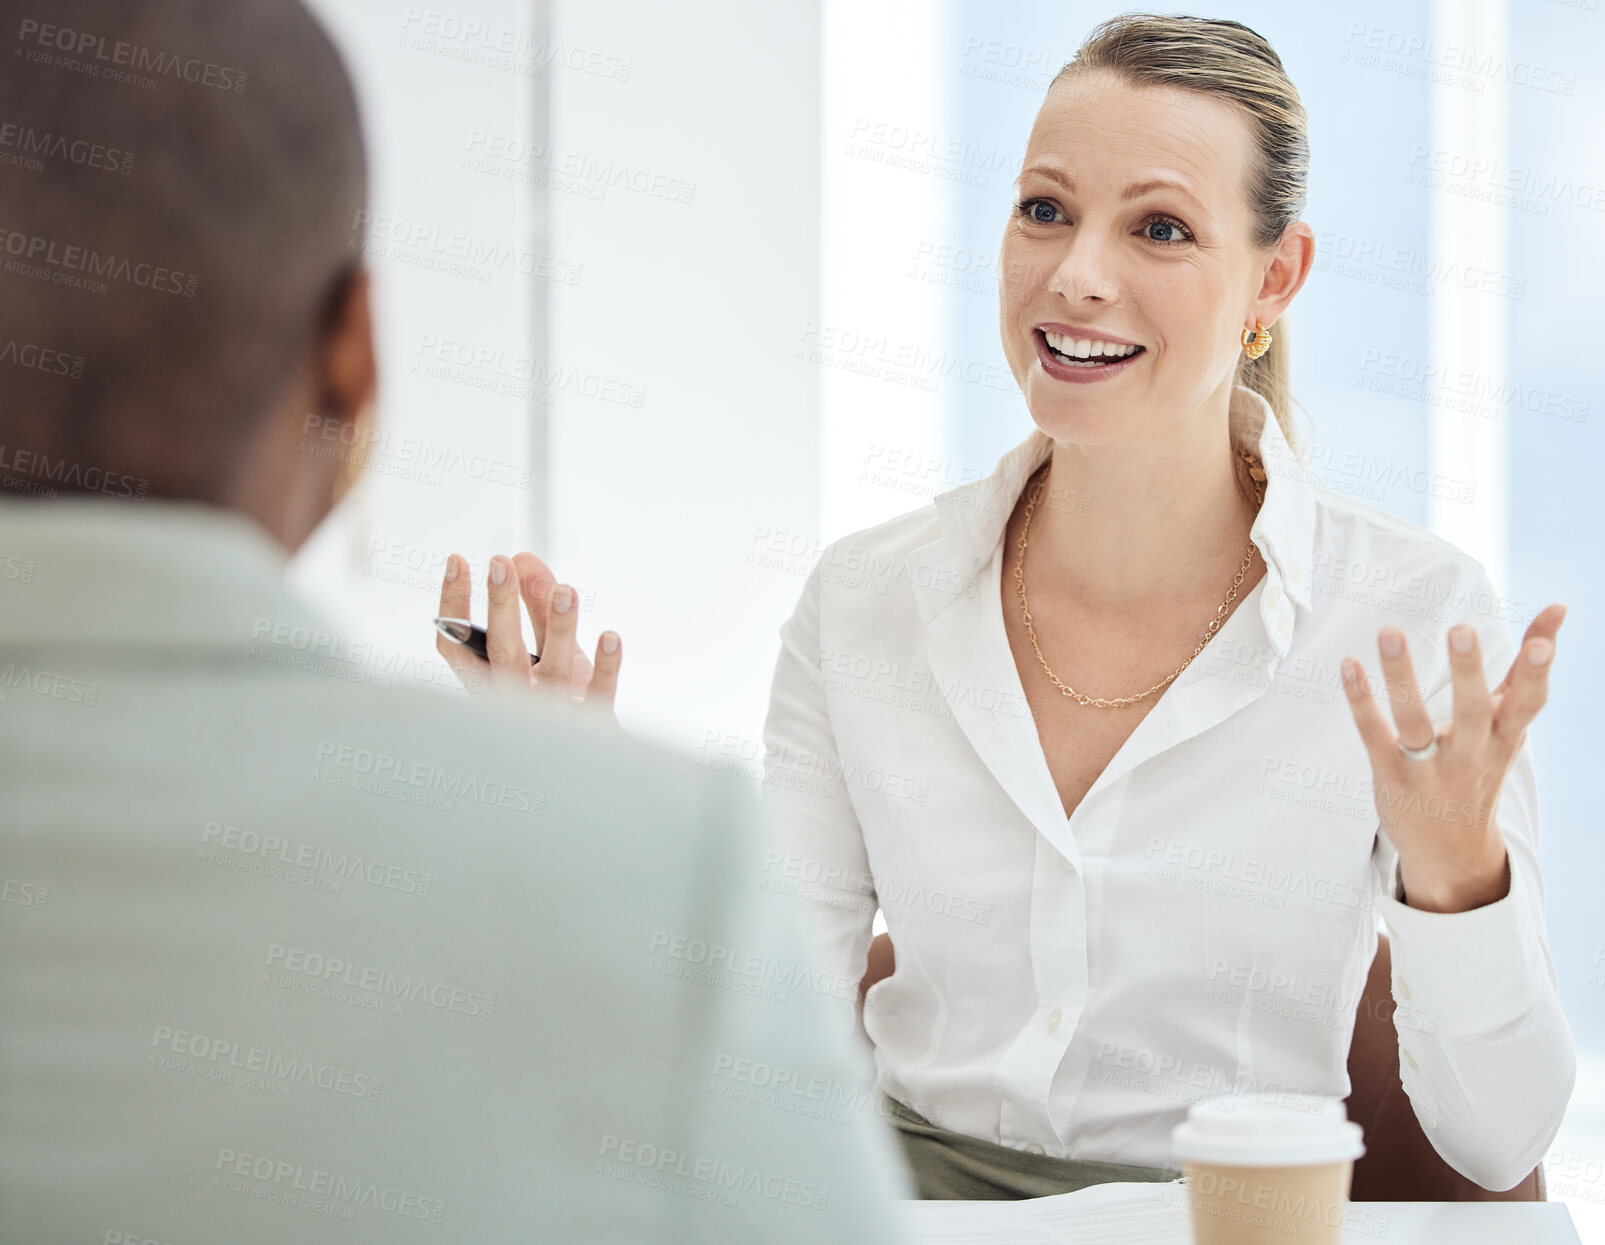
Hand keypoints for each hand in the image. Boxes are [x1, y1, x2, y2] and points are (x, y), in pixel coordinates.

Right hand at [434, 551, 621, 715]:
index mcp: (491, 683)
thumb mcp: (545, 648)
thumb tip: (522, 557)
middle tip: (499, 562)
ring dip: (559, 629)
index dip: (453, 606)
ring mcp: (551, 716)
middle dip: (501, 608)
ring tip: (566, 589)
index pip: (459, 647)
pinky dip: (605, 667)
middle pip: (503, 654)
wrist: (589, 762)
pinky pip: (597, 695)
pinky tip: (610, 637)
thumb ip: (535, 606)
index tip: (455, 560)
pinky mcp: (591, 725)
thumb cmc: (560, 697)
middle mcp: (513, 701)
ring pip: (552, 672)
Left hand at [1339, 604, 1565, 913]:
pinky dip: (1361, 700)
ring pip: (1414, 721)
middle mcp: (1471, 754)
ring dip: (1402, 677)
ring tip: (1390, 632)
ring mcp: (1429, 768)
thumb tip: (1559, 608)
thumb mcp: (1509, 727)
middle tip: (1462, 630)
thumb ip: (1525, 671)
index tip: (1542, 640)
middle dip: (1468, 673)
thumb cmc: (1480, 769)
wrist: (1451, 850)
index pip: (1527, 703)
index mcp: (1504, 738)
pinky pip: (1374, 735)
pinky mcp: (1392, 775)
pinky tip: (1349, 665)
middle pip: (1472, 712)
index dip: (1536, 673)